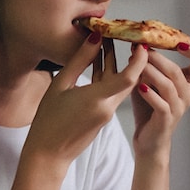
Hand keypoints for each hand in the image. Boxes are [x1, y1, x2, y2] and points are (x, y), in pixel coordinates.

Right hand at [24, 32, 146, 169]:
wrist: (48, 154)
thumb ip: (80, 61)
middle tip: (125, 36)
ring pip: (118, 85)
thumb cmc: (48, 121)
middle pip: (128, 79)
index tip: (141, 43)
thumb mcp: (60, 85)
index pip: (129, 78)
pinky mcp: (102, 117)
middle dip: (129, 57)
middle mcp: (107, 108)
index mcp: (97, 100)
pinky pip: (109, 93)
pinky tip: (97, 63)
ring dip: (115, 65)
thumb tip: (95, 39)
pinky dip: (106, 77)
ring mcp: (106, 114)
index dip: (139, 59)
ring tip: (105, 43)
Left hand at [130, 40, 189, 158]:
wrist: (148, 139)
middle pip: (179, 72)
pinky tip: (139, 87)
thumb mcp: (149, 82)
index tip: (179, 43)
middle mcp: (187, 95)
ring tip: (139, 65)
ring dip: (152, 73)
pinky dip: (150, 94)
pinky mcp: (167, 120)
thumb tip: (137, 46)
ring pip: (169, 86)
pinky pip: (161, 104)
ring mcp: (179, 108)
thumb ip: (145, 66)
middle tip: (143, 50)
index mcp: (188, 83)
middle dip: (160, 59)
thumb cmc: (149, 108)